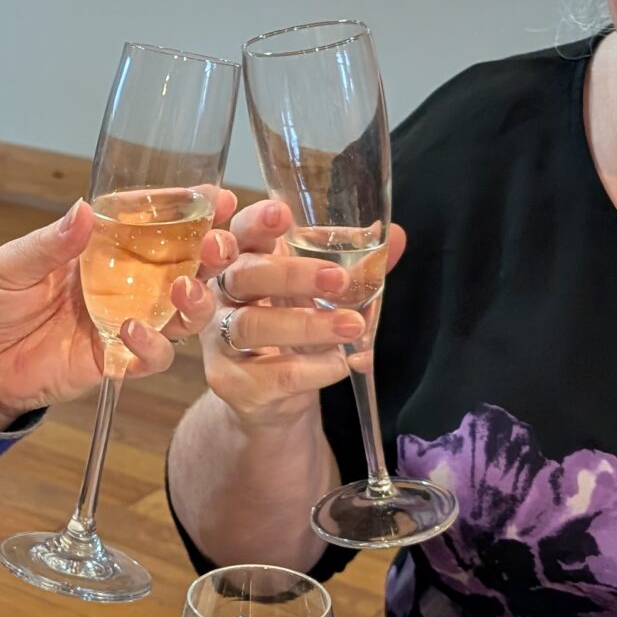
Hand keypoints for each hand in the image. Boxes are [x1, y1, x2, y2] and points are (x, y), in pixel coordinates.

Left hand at [0, 191, 240, 427]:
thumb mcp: (12, 265)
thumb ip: (50, 242)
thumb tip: (84, 210)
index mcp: (103, 248)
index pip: (155, 223)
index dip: (188, 210)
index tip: (215, 197)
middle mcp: (124, 282)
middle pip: (185, 265)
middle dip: (211, 254)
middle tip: (217, 246)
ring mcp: (125, 321)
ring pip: (183, 311)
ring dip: (195, 300)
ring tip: (185, 289)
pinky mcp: (117, 359)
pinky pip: (153, 356)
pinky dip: (153, 346)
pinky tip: (133, 331)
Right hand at [199, 199, 399, 422]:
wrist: (273, 400)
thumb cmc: (295, 334)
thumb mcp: (324, 297)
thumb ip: (358, 267)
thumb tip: (397, 237)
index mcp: (243, 263)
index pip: (240, 233)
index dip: (255, 222)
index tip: (282, 216)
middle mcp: (222, 297)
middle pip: (243, 275)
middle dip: (290, 273)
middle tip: (337, 279)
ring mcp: (219, 341)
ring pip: (252, 325)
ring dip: (307, 325)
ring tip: (352, 326)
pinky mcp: (229, 383)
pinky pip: (270, 373)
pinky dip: (311, 368)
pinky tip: (339, 363)